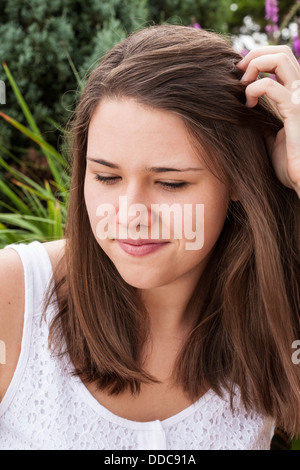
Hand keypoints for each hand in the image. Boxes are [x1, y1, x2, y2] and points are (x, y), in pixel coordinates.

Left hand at [237, 46, 299, 197]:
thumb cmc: (288, 162)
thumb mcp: (270, 135)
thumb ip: (261, 118)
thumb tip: (242, 110)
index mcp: (295, 94)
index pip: (281, 60)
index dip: (259, 58)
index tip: (240, 75)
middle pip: (282, 51)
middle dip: (255, 55)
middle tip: (238, 73)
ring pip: (280, 58)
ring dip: (254, 65)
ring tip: (243, 86)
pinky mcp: (295, 110)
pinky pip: (270, 86)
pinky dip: (253, 89)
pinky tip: (247, 104)